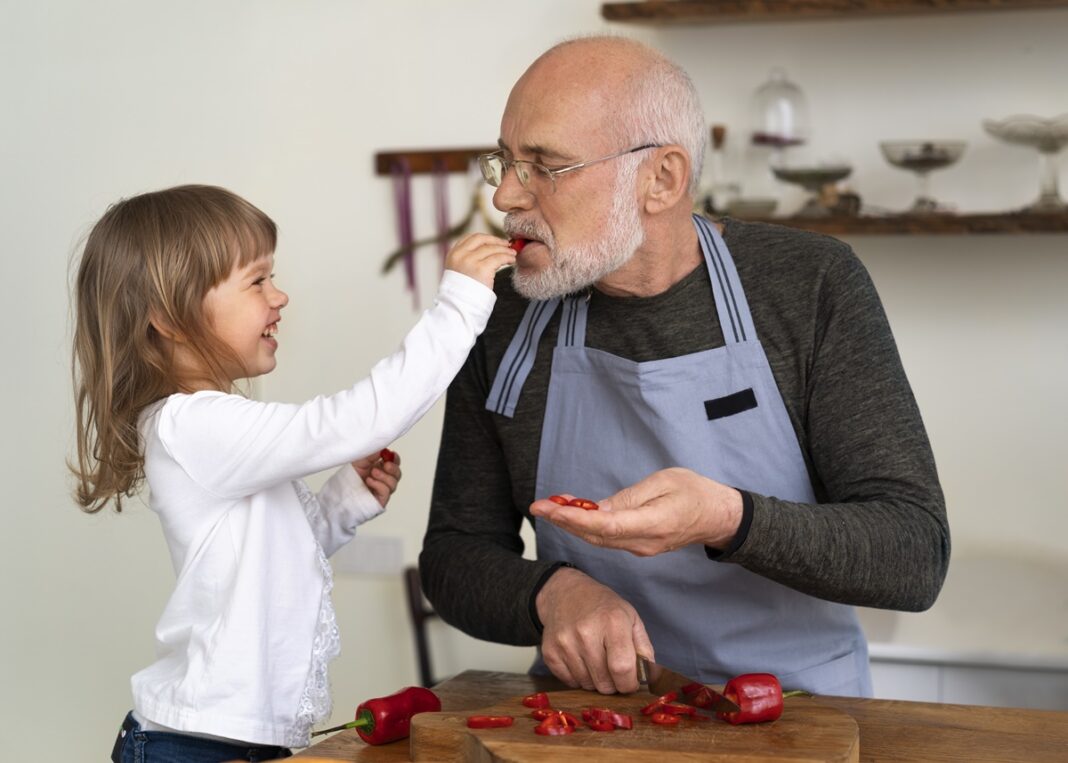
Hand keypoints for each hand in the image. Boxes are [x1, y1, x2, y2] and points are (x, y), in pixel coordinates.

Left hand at [351, 450, 401, 506]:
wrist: (341, 491)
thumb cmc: (350, 478)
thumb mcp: (360, 461)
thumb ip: (372, 455)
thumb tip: (382, 449)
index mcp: (380, 468)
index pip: (394, 463)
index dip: (395, 459)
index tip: (392, 455)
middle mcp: (383, 480)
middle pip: (397, 474)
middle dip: (393, 468)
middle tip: (386, 464)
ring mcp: (382, 490)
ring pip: (393, 483)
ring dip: (384, 476)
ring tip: (373, 473)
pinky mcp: (380, 500)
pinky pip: (386, 492)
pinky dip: (379, 485)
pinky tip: (370, 481)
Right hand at [444, 233, 515, 287]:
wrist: (459, 307)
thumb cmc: (461, 294)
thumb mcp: (459, 272)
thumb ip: (467, 260)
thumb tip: (487, 251)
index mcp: (453, 255)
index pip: (469, 238)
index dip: (485, 238)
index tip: (495, 241)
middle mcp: (460, 255)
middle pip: (481, 240)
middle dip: (496, 241)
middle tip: (507, 244)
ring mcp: (470, 261)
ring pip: (492, 249)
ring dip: (505, 250)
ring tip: (512, 253)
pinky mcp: (481, 269)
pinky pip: (499, 258)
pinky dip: (507, 257)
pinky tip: (512, 260)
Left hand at [529, 468, 742, 556]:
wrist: (718, 516)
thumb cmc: (695, 492)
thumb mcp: (664, 482)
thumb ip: (630, 498)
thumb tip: (598, 509)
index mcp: (652, 524)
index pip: (605, 526)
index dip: (574, 519)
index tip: (550, 508)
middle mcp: (643, 543)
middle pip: (596, 536)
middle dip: (564, 521)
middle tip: (538, 506)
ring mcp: (641, 548)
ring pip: (599, 540)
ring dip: (572, 525)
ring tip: (549, 507)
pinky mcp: (639, 545)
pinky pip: (608, 538)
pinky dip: (587, 527)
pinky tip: (572, 514)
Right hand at [535, 566, 653, 693]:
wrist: (565, 593)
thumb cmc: (603, 607)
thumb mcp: (631, 618)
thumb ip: (644, 649)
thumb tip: (649, 678)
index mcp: (612, 621)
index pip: (623, 668)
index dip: (630, 683)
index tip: (630, 682)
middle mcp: (586, 632)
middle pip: (604, 683)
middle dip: (614, 684)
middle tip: (613, 670)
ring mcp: (565, 643)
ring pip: (587, 685)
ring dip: (595, 680)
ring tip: (596, 660)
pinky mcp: (550, 653)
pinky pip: (570, 682)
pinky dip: (578, 678)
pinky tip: (580, 659)